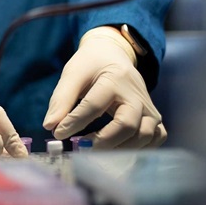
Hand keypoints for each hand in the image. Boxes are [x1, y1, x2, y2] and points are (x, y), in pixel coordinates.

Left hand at [43, 26, 166, 148]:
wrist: (114, 55)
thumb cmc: (91, 65)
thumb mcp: (73, 74)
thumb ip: (61, 99)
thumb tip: (50, 126)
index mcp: (115, 79)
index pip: (95, 106)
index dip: (75, 122)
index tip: (58, 133)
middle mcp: (136, 94)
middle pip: (127, 125)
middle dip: (103, 141)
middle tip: (81, 147)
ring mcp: (149, 107)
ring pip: (143, 135)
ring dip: (120, 148)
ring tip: (95, 149)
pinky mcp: (154, 117)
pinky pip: (155, 138)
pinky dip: (140, 149)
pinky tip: (118, 149)